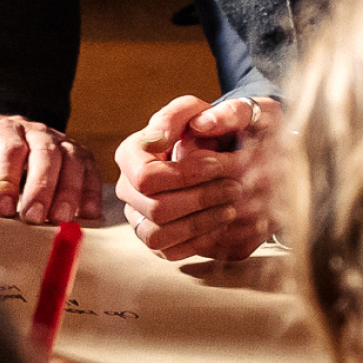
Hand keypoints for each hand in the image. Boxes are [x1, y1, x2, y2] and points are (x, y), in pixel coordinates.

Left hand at [0, 116, 100, 223]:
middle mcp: (34, 131)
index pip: (9, 149)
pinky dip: (92, 190)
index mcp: (1, 129)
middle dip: (41, 187)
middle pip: (45, 152)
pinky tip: (89, 214)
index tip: (3, 209)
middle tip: (33, 218)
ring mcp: (57, 141)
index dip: (7, 179)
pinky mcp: (74, 155)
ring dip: (69, 190)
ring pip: (71, 159)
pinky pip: (89, 168)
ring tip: (61, 219)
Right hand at [113, 95, 278, 261]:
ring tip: (230, 206)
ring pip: (158, 235)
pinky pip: (169, 252)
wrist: (210, 150)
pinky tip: (221, 221)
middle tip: (235, 187)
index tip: (218, 164)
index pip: (146, 176)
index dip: (184, 175)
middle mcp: (127, 188)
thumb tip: (158, 137)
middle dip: (201, 199)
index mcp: (129, 154)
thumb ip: (177, 115)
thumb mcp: (192, 110)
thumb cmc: (200, 127)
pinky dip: (198, 240)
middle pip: (156, 208)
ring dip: (200, 223)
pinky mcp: (153, 239)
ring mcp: (137, 216)